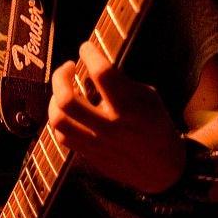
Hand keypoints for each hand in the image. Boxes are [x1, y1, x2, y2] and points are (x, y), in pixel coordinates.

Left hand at [48, 41, 185, 192]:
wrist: (162, 169)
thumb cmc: (156, 125)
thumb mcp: (149, 97)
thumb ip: (121, 83)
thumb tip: (91, 66)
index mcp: (130, 107)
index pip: (102, 74)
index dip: (89, 54)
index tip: (86, 47)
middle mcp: (110, 125)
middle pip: (67, 99)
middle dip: (61, 76)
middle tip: (68, 68)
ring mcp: (96, 142)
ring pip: (58, 119)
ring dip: (55, 98)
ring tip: (63, 90)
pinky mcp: (89, 155)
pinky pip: (62, 136)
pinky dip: (61, 120)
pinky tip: (68, 112)